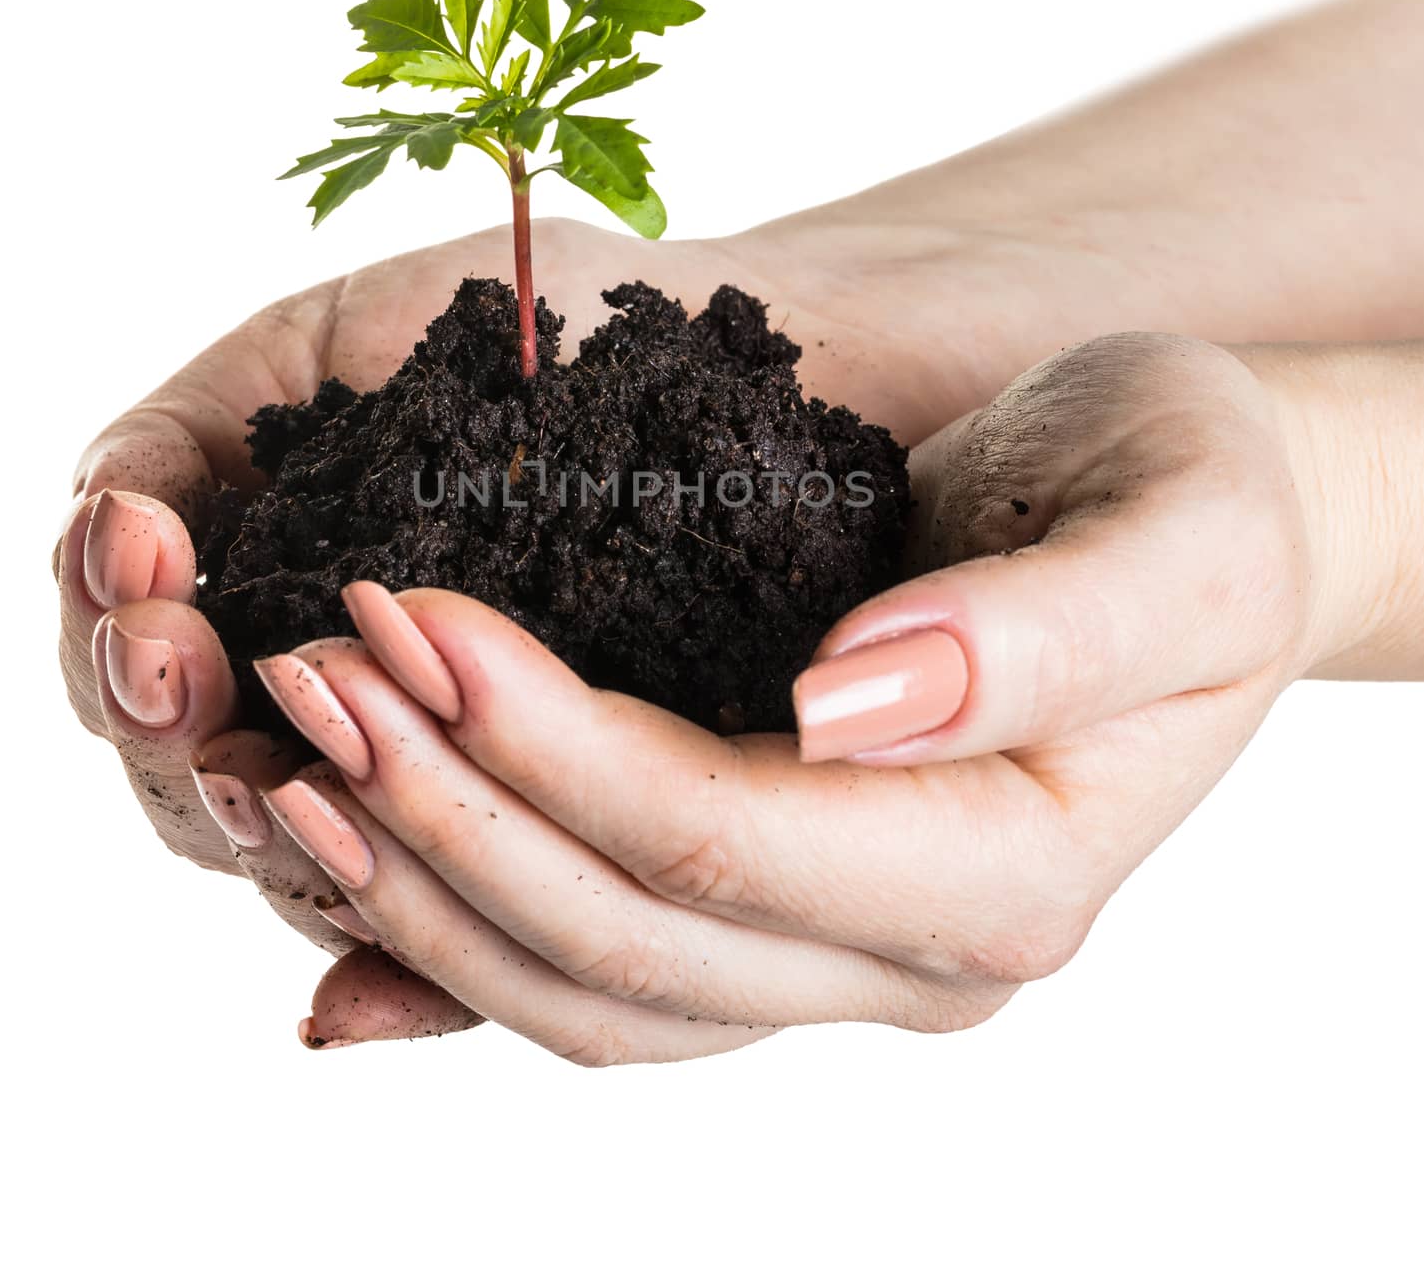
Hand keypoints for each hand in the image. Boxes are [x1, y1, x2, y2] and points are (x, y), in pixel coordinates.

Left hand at [253, 333, 1344, 1060]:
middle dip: (445, 804)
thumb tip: (843, 702)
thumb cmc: (1187, 491)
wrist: (1181, 518)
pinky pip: (594, 969)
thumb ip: (1039, 639)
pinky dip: (456, 932)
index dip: (548, 744)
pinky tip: (341, 878)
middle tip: (309, 670)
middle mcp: (910, 955)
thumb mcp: (1177, 531)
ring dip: (421, 880)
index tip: (408, 617)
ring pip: (588, 983)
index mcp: (1011, 871)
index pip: (727, 841)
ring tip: (288, 755)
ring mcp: (834, 956)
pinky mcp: (772, 913)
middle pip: (627, 931)